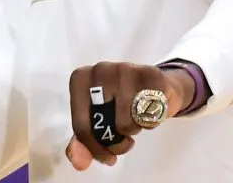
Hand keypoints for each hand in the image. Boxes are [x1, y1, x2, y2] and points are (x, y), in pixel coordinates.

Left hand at [65, 62, 193, 170]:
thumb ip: (82, 143)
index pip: (81, 126)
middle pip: (103, 126)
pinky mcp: (151, 74)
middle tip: (123, 139)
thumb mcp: (97, 122)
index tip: (107, 155)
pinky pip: (149, 116)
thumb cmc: (119, 103)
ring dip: (134, 131)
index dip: (95, 148)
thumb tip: (79, 162)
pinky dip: (151, 122)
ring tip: (135, 121)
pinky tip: (149, 112)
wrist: (154, 86)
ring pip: (126, 123)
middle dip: (115, 142)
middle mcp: (100, 70)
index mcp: (80, 79)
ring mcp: (125, 69)